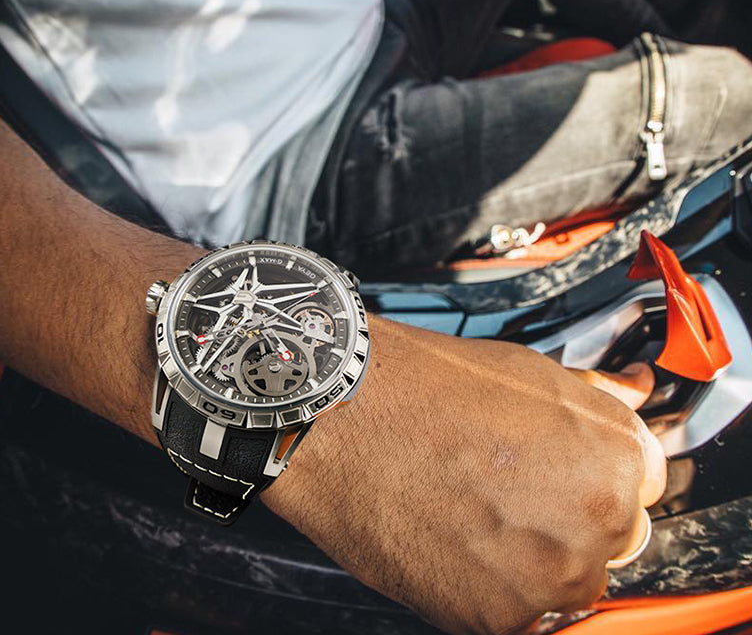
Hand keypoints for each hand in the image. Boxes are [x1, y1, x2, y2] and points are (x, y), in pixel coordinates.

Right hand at [262, 315, 664, 634]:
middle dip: (566, 515)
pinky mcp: (495, 617)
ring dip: (530, 556)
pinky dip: (488, 583)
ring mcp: (548, 576)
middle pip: (607, 536)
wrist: (342, 419)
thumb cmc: (424, 385)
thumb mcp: (524, 371)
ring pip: (562, 579)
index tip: (561, 469)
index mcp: (613, 455)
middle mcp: (597, 522)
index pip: (640, 482)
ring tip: (471, 511)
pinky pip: (514, 610)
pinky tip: (450, 537)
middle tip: (504, 487)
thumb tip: (633, 396)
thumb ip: (591, 402)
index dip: (592, 471)